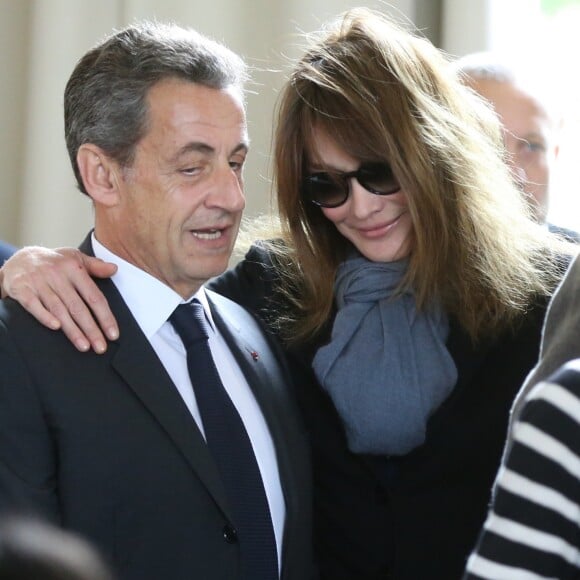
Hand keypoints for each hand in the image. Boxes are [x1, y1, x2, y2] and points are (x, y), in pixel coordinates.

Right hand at [0, 246, 117, 352]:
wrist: (19, 258)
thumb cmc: (54, 262)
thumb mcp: (75, 258)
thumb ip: (95, 266)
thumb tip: (115, 269)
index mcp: (74, 269)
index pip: (94, 297)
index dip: (105, 317)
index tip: (113, 334)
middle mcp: (57, 276)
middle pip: (78, 307)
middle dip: (91, 329)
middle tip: (101, 347)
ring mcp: (39, 282)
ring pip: (59, 310)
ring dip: (72, 330)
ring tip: (84, 346)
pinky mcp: (22, 289)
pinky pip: (34, 305)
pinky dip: (45, 316)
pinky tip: (56, 328)